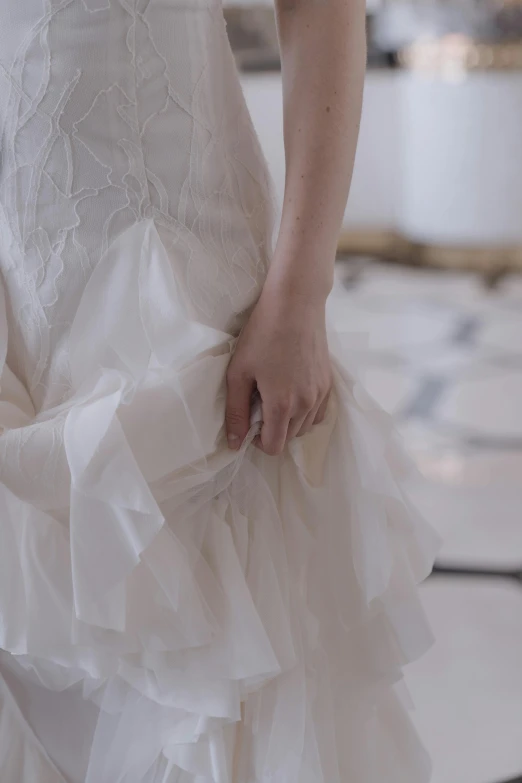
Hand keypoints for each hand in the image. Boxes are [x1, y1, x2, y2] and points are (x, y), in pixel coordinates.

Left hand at [225, 284, 331, 455]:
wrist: (295, 303)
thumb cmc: (262, 334)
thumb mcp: (239, 372)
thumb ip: (236, 411)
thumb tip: (235, 443)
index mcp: (282, 405)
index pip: (274, 446)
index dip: (258, 441)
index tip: (250, 422)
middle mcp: (306, 404)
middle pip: (289, 438)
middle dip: (273, 429)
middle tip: (260, 403)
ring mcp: (321, 393)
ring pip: (305, 426)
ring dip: (290, 421)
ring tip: (276, 395)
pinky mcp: (329, 382)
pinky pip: (320, 412)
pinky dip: (306, 412)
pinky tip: (294, 392)